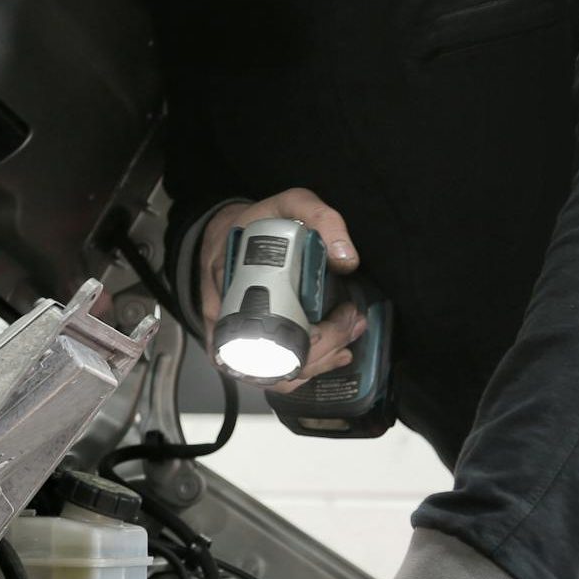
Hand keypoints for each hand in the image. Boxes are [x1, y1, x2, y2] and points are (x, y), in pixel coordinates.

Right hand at [198, 190, 365, 389]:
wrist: (224, 233)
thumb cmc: (257, 221)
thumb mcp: (291, 203)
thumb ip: (321, 219)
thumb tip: (347, 262)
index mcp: (231, 282)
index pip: (270, 328)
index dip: (315, 335)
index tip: (344, 313)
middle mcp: (225, 318)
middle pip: (277, 360)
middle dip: (326, 349)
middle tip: (354, 322)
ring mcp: (232, 339)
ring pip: (276, 374)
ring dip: (319, 363)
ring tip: (348, 340)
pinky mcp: (242, 349)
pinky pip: (271, 375)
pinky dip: (304, 371)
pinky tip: (332, 356)